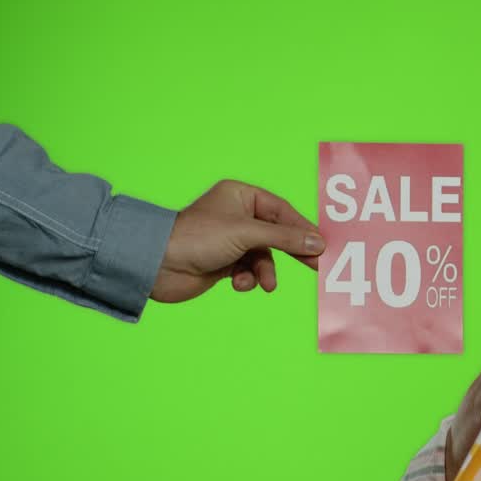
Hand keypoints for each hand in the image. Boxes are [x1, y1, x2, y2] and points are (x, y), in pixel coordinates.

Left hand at [150, 180, 324, 302]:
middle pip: (277, 234)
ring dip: (265, 271)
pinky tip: (239, 284)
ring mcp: (231, 240)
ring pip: (264, 256)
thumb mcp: (248, 234)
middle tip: (314, 266)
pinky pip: (249, 270)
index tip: (322, 245)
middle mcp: (237, 215)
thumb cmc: (198, 237)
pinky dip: (248, 279)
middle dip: (291, 252)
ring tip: (265, 284)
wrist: (158, 265)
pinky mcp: (224, 262)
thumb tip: (319, 243)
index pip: (282, 211)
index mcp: (241, 196)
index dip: (302, 228)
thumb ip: (286, 238)